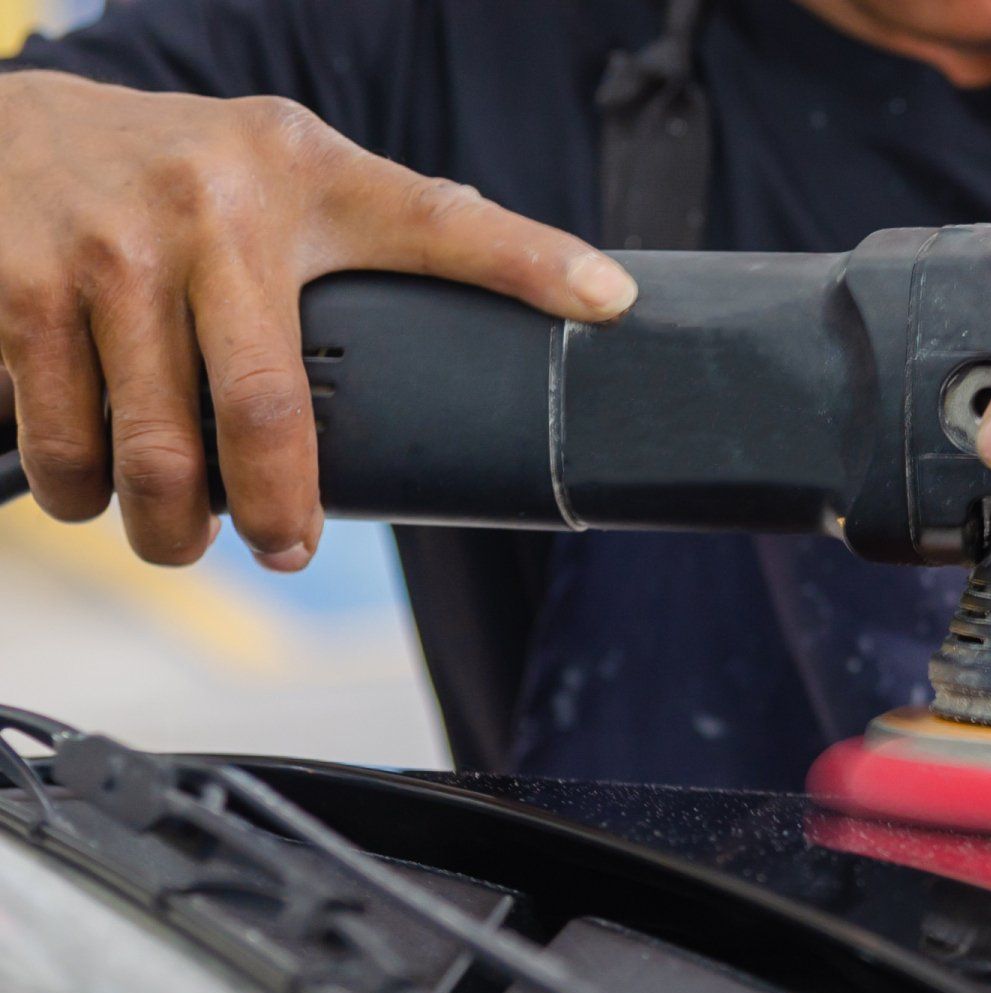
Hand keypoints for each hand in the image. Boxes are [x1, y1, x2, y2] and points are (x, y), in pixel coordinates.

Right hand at [0, 71, 636, 568]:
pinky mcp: (12, 294)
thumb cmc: (189, 167)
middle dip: (271, 516)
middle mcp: (205, 210)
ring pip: (145, 457)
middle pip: (260, 417)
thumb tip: (565, 294)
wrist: (15, 123)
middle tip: (281, 548)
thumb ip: (406, 229)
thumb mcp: (303, 172)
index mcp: (300, 178)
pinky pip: (54, 444)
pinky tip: (94, 480)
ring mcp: (102, 255)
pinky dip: (75, 489)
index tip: (608, 303)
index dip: (533, 263)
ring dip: (162, 526)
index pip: (440, 221)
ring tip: (177, 530)